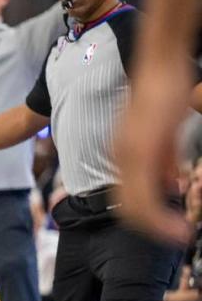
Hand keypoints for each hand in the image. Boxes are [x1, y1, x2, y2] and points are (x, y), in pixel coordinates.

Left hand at [115, 76, 192, 245]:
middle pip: (128, 208)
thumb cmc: (163, 94)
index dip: (146, 218)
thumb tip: (170, 185)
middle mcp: (121, 157)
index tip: (167, 229)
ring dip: (157, 225)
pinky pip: (144, 192)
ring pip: (135, 206)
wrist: (159, 64)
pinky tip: (179, 222)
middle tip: (176, 236)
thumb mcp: (162, 134)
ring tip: (180, 234)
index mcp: (123, 155)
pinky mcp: (141, 149)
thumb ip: (163, 161)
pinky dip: (160, 214)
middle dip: (151, 227)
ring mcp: (128, 154)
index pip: (127, 198)